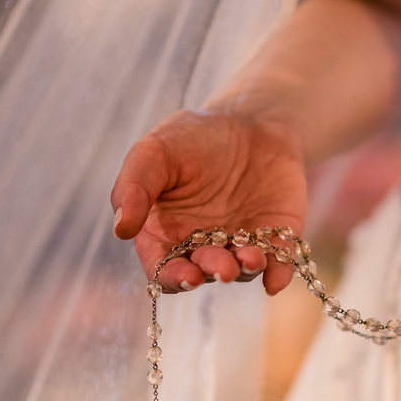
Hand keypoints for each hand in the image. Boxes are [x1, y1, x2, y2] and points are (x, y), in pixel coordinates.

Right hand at [110, 110, 306, 294]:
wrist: (248, 120)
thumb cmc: (191, 138)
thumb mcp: (154, 152)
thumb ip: (134, 187)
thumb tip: (121, 230)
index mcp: (166, 233)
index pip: (164, 268)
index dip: (174, 278)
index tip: (187, 276)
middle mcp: (202, 246)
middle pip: (205, 272)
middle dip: (214, 271)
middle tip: (223, 266)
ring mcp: (240, 244)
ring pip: (242, 270)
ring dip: (246, 269)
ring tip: (250, 257)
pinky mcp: (277, 237)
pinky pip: (279, 262)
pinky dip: (279, 274)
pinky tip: (276, 281)